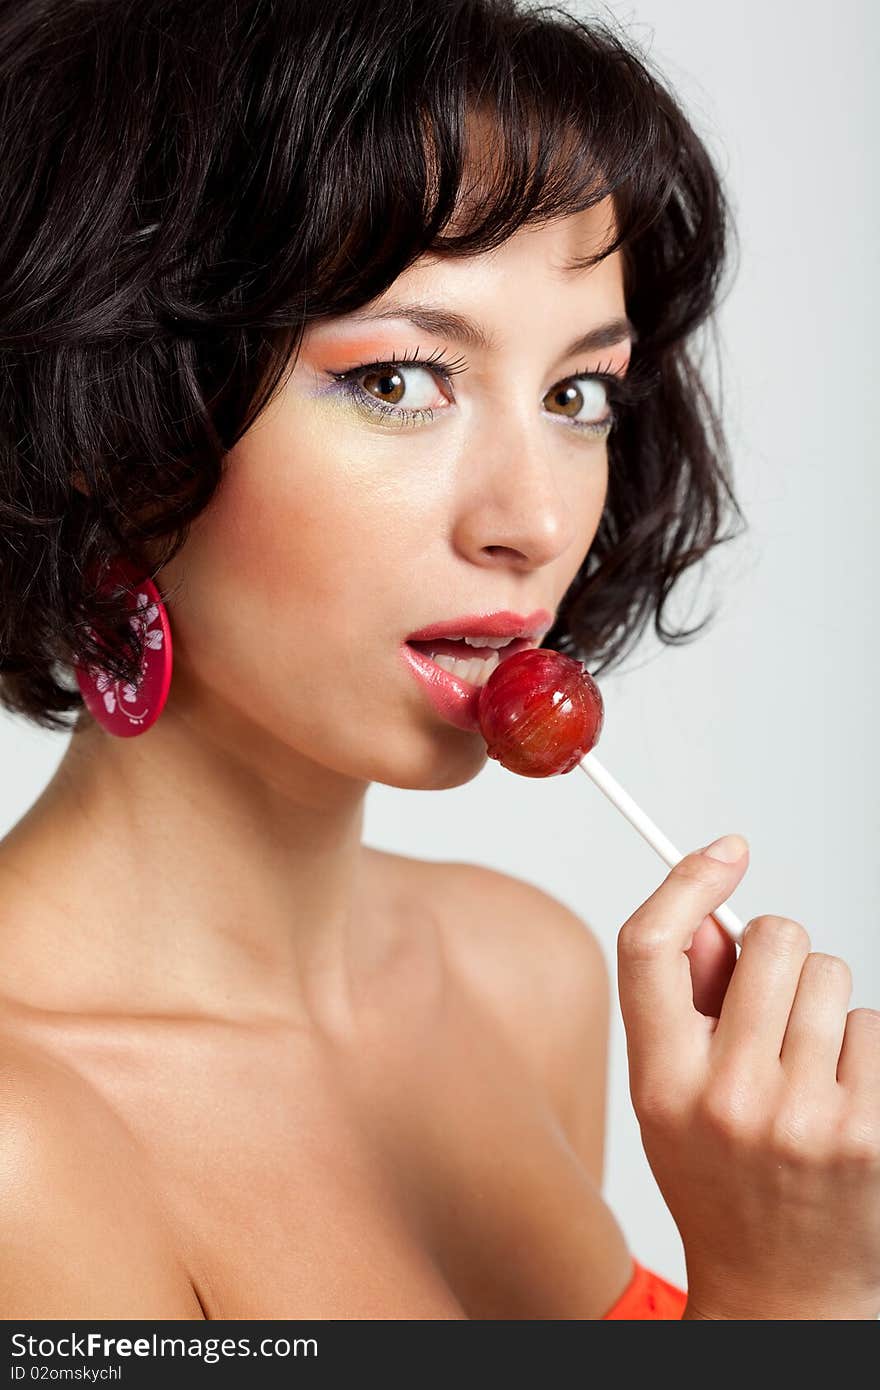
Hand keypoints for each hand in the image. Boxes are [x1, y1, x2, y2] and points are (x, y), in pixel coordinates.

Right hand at [617, 835, 879, 1319]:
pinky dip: (864, 1049)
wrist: (783, 1290)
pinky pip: (875, 1026)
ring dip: (824, 1006)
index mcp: (659, 1082)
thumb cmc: (721, 1178)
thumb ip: (679, 1001)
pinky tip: (844, 1099)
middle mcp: (726, 1097)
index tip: (725, 852)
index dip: (687, 881)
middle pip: (772, 942)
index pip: (649, 947)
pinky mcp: (871, 1130)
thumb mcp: (668, 1095)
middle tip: (775, 1009)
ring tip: (809, 1069)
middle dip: (781, 956)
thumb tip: (713, 914)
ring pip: (832, 977)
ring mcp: (804, 1117)